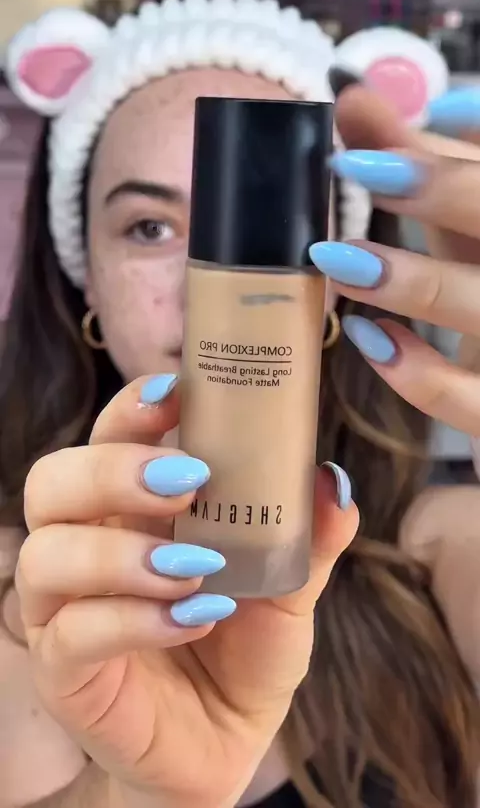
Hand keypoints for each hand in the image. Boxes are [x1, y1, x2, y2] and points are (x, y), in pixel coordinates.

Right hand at [17, 376, 357, 807]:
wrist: (223, 741)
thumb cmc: (244, 648)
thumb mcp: (288, 588)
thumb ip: (308, 537)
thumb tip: (334, 479)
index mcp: (131, 508)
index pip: (107, 436)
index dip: (132, 408)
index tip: (178, 391)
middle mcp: (84, 547)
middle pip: (52, 481)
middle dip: (113, 470)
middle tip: (188, 481)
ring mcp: (63, 610)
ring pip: (46, 555)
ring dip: (122, 553)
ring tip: (195, 568)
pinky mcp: (65, 672)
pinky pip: (72, 635)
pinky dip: (134, 620)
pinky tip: (192, 620)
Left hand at [306, 85, 479, 434]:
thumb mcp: (460, 229)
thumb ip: (420, 167)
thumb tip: (354, 95)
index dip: (470, 138)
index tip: (404, 115)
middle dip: (444, 190)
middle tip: (357, 167)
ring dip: (414, 281)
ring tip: (336, 257)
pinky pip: (475, 402)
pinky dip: (420, 373)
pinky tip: (367, 338)